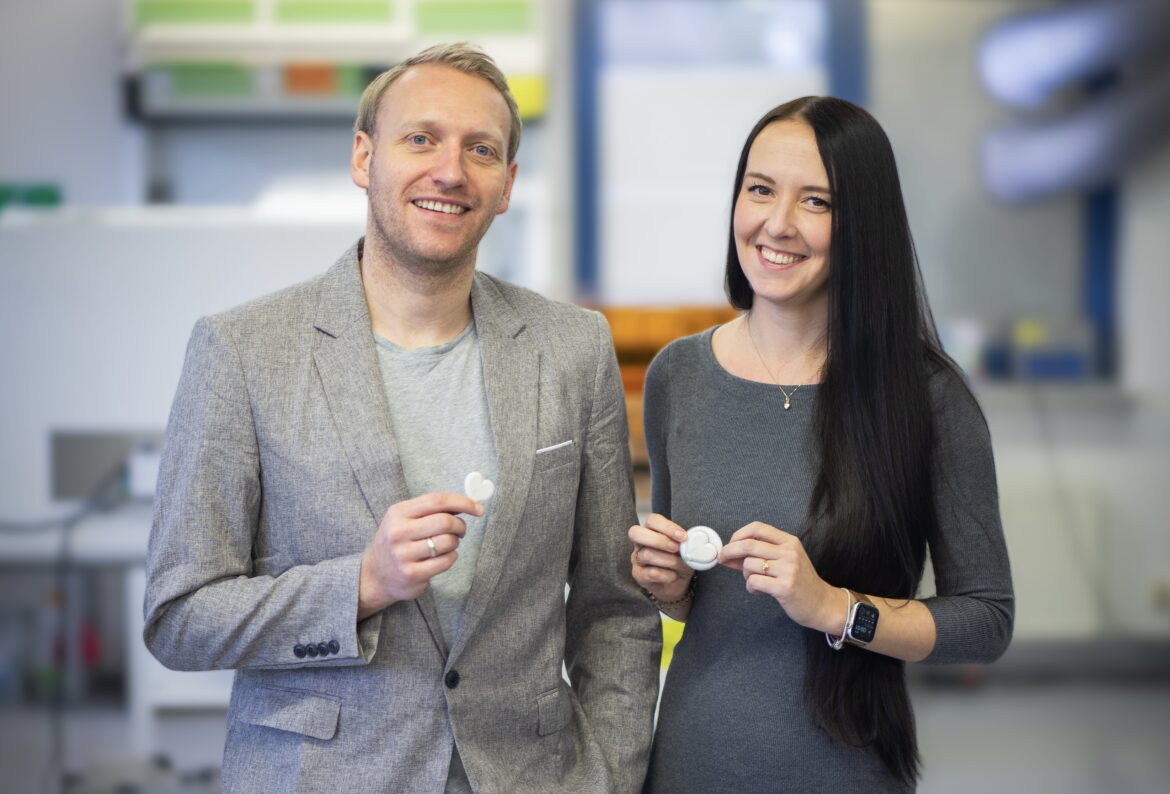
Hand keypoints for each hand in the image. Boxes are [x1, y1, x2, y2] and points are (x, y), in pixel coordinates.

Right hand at [358, 492, 482, 617]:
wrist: (374, 575)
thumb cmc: (396, 542)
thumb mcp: (405, 519)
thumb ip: (431, 510)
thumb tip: (466, 504)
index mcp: (398, 512)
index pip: (437, 500)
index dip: (463, 502)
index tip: (478, 509)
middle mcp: (398, 532)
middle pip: (445, 521)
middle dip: (460, 525)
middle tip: (460, 530)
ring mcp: (403, 554)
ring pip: (448, 542)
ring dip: (455, 543)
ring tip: (446, 545)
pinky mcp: (412, 574)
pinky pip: (446, 561)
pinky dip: (451, 557)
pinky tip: (442, 557)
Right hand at [628, 513, 692, 603]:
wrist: (676, 583)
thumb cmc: (679, 561)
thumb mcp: (685, 549)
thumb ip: (684, 543)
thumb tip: (688, 542)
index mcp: (651, 529)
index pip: (652, 520)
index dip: (667, 527)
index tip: (683, 537)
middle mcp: (640, 542)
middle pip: (636, 533)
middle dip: (659, 540)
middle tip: (676, 548)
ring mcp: (637, 558)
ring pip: (646, 554)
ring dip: (669, 560)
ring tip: (680, 565)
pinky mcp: (638, 574)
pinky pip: (651, 573)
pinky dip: (667, 575)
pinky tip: (674, 575)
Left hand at [719, 521, 839, 631]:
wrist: (822, 604)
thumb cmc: (800, 581)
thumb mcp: (784, 561)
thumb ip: (760, 554)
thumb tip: (728, 553)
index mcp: (789, 541)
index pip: (758, 528)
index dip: (738, 534)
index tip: (730, 544)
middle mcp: (789, 552)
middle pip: (748, 544)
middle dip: (729, 551)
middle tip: (722, 559)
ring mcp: (788, 569)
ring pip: (749, 565)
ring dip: (745, 575)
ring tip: (756, 581)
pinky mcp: (785, 587)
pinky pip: (753, 582)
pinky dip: (750, 587)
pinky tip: (759, 591)